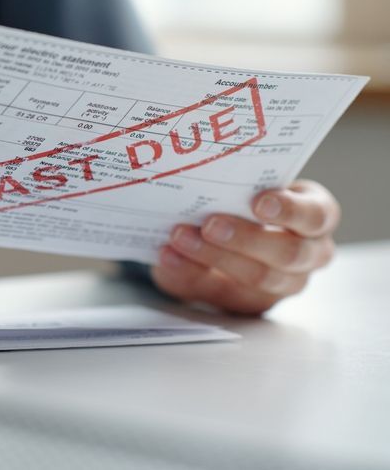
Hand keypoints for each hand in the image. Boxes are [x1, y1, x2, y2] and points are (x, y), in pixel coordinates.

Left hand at [152, 180, 337, 314]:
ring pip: (257, 277)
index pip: (316, 215)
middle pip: (288, 253)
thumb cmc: (244, 200)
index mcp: (315, 217)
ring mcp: (281, 285)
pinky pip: (218, 293)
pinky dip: (187, 273)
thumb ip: (235, 186)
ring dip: (213, 256)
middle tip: (210, 224)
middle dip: (246, 238)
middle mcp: (308, 254)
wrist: (228, 230)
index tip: (260, 202)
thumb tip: (201, 179)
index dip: (290, 210)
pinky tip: (167, 257)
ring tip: (180, 237)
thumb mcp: (247, 187)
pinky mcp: (248, 304)